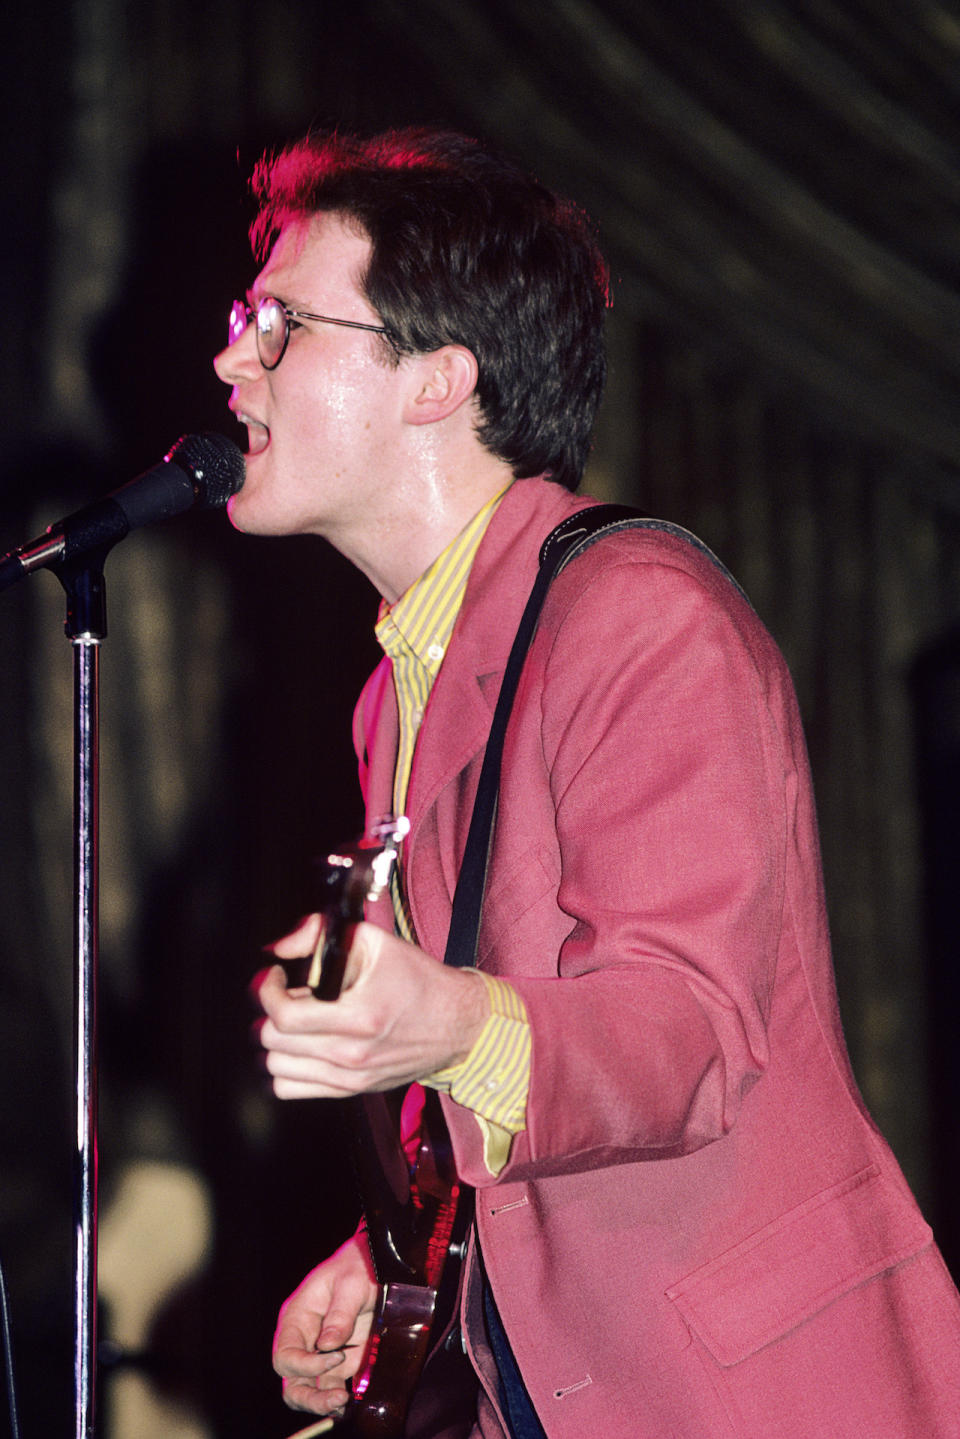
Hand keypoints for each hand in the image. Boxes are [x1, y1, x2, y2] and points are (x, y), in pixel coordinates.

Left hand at [254, 917, 488, 1097]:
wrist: (457, 1023)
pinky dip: (286, 1066)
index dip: (268, 991)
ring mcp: (351, 1077)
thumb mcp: (376, 943)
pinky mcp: (352, 1090)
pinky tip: (301, 1045)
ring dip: (278, 1039)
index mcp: (359, 1015)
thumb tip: (279, 947)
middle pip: (275, 1041)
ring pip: (277, 1066)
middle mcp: (353, 1053)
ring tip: (297, 1019)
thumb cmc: (419, 981)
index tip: (275, 976)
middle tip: (287, 993)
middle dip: (271, 1011)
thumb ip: (321, 936)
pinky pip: (292, 1089)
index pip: (284, 1016)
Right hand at [273, 1234, 377, 1417]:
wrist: (374, 1266)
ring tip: (343, 1403)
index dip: (306, 1364)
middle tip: (336, 1398)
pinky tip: (350, 1401)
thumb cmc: (356, 1267)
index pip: (286, 1354)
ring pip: (307, 1390)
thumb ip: (340, 1314)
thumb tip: (328, 1346)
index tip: (337, 1356)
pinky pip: (329, 1387)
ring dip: (321, 1402)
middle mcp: (302, 1340)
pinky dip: (336, 1398)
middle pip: (291, 1380)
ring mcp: (319, 1353)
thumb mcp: (350, 1284)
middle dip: (309, 1396)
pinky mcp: (339, 1361)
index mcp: (296, 1318)